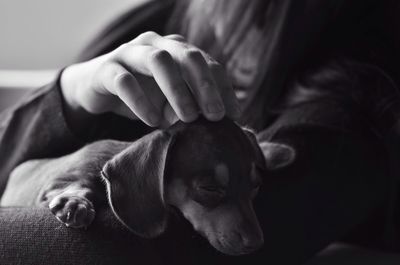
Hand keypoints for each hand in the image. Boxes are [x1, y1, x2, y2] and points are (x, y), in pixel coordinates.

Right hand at [61, 32, 240, 127]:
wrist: (96, 90)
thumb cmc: (141, 95)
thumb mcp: (170, 101)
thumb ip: (191, 106)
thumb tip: (219, 124)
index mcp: (176, 50)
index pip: (207, 63)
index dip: (223, 88)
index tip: (234, 115)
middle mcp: (156, 45)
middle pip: (187, 56)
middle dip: (205, 86)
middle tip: (215, 116)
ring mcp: (130, 53)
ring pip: (158, 61)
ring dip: (176, 90)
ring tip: (188, 118)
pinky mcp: (107, 68)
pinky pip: (124, 81)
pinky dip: (140, 101)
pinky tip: (152, 121)